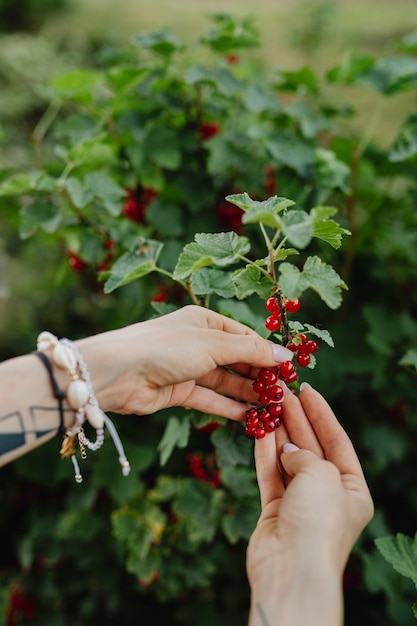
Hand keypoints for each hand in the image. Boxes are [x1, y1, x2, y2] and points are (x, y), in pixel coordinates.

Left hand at [79, 305, 293, 418]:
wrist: (119, 373)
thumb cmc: (166, 347)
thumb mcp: (213, 344)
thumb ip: (250, 351)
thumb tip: (285, 355)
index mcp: (205, 321)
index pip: (244, 336)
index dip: (267, 352)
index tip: (290, 368)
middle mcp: (198, 343)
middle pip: (237, 359)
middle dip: (260, 375)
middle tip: (285, 392)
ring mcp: (189, 368)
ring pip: (226, 382)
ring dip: (248, 393)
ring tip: (273, 406)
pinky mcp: (180, 392)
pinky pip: (211, 399)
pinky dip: (230, 408)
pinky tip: (251, 417)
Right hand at [246, 383, 373, 625]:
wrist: (291, 570)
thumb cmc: (318, 520)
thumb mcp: (323, 475)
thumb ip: (306, 454)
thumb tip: (288, 448)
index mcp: (352, 490)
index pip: (337, 441)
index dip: (322, 413)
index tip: (307, 389)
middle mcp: (327, 495)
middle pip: (311, 447)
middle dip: (297, 419)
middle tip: (281, 392)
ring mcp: (300, 503)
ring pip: (288, 459)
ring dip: (278, 432)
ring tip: (267, 404)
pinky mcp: (275, 511)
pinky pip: (270, 474)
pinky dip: (264, 453)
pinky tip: (259, 430)